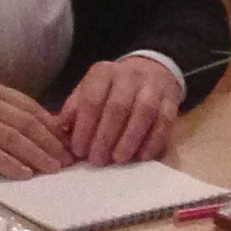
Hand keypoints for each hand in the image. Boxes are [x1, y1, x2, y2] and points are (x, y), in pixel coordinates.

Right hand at [0, 77, 68, 174]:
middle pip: (26, 122)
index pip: (29, 106)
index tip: (68, 142)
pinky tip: (25, 174)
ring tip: (53, 169)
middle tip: (67, 160)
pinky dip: (11, 164)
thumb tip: (37, 135)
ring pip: (13, 137)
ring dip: (37, 155)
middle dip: (50, 142)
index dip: (52, 126)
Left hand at [58, 55, 183, 164]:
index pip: (92, 98)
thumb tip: (59, 130)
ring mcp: (152, 87)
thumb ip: (75, 109)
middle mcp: (129, 76)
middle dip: (106, 136)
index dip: (85, 127)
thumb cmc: (113, 89)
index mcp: (103, 73)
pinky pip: (165, 120)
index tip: (79, 151)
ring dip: (130, 138)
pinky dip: (154, 140)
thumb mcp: (90, 90)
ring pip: (144, 111)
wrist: (152, 70)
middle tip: (97, 160)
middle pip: (118, 106)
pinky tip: (142, 156)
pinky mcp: (171, 100)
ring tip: (118, 159)